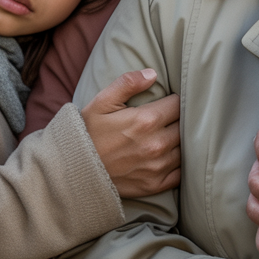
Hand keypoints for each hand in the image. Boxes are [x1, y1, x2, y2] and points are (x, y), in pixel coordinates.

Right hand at [79, 69, 180, 197]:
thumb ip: (127, 83)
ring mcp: (157, 166)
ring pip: (185, 149)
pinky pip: (180, 173)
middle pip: (185, 126)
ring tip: (169, 137)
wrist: (73, 171)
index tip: (169, 102)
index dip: (175, 101)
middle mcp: (157, 144)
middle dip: (179, 121)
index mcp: (147, 120)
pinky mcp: (155, 185)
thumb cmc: (88, 133)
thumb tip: (153, 73)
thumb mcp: (101, 102)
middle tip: (169, 120)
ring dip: (180, 142)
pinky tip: (169, 158)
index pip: (179, 104)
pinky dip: (179, 165)